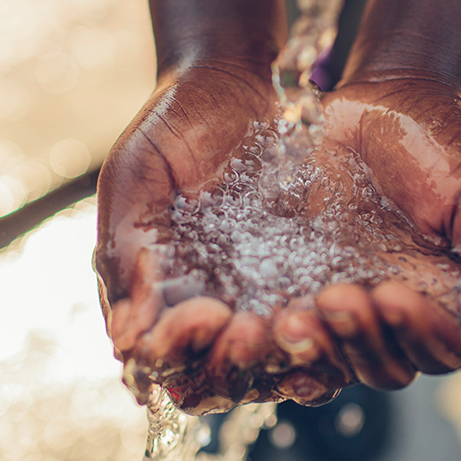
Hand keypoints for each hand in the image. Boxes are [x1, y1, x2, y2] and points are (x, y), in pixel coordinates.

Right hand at [95, 60, 352, 413]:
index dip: (177, 352)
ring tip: (295, 323)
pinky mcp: (301, 282)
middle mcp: (203, 309)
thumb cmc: (171, 126)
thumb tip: (126, 339)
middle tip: (250, 328)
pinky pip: (314, 326)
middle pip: (214, 377)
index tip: (202, 314)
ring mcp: (253, 299)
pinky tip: (335, 315)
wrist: (233, 82)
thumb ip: (125, 249)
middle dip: (229, 364)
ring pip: (266, 363)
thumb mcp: (135, 176)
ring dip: (279, 358)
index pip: (159, 358)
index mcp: (152, 295)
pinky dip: (324, 334)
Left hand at [305, 73, 460, 385]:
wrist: (390, 99)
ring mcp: (347, 302)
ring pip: (333, 358)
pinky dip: (276, 342)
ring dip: (315, 348)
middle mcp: (398, 317)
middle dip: (360, 339)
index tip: (393, 294)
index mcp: (451, 307)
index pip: (438, 352)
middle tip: (338, 296)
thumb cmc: (451, 148)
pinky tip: (262, 327)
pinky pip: (289, 330)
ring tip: (291, 319)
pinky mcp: (299, 284)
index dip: (416, 335)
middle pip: (382, 366)